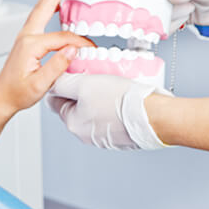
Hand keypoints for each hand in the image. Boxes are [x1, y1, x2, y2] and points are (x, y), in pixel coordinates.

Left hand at [0, 0, 93, 117]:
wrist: (3, 96)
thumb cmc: (18, 92)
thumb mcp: (40, 84)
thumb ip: (57, 65)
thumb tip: (73, 49)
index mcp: (30, 44)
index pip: (62, 38)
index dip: (79, 42)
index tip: (91, 50)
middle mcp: (27, 35)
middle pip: (46, 5)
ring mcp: (26, 34)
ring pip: (42, 7)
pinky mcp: (27, 37)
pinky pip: (40, 15)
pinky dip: (50, 4)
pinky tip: (58, 3)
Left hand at [47, 72, 170, 149]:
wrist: (153, 115)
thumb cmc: (120, 100)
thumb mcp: (84, 84)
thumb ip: (64, 83)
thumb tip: (54, 82)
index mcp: (72, 123)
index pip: (56, 100)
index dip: (63, 83)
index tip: (73, 73)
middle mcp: (85, 134)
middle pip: (75, 104)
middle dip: (82, 89)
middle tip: (93, 76)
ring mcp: (103, 136)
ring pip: (93, 109)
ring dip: (98, 97)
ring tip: (109, 84)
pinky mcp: (119, 135)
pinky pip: (109, 116)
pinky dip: (112, 105)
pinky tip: (121, 95)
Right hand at [88, 0, 197, 32]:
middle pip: (118, 0)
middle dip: (120, 11)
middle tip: (117, 19)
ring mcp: (150, 3)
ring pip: (137, 19)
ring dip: (158, 19)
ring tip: (183, 10)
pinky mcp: (157, 18)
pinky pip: (150, 28)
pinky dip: (164, 28)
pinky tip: (180, 21)